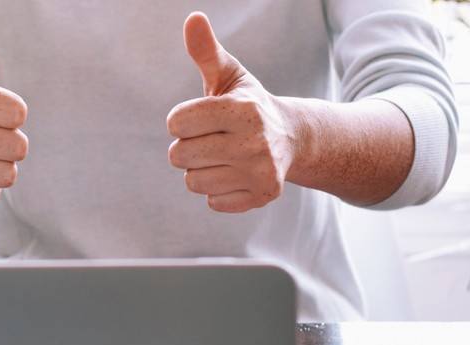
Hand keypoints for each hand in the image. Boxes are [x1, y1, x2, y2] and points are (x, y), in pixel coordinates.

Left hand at [166, 12, 297, 212]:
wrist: (292, 138)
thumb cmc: (248, 103)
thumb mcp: (229, 75)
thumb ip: (206, 51)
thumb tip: (192, 18)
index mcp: (242, 109)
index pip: (176, 122)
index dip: (181, 120)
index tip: (202, 117)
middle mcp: (254, 142)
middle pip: (179, 155)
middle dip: (187, 146)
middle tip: (212, 138)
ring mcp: (261, 172)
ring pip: (192, 181)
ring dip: (201, 169)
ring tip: (224, 156)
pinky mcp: (263, 195)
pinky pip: (212, 201)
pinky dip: (218, 190)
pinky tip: (236, 173)